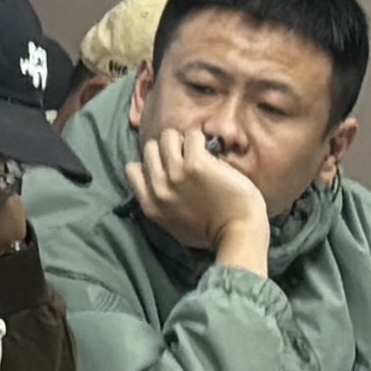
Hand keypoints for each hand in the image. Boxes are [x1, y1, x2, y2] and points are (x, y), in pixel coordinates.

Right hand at [129, 125, 270, 271]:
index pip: (133, 169)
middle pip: (150, 149)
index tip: (167, 167)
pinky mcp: (196, 164)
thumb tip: (161, 186)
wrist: (238, 234)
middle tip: (185, 157)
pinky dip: (201, 140)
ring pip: (169, 136)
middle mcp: (159, 188)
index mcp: (151, 205)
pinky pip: (193, 136)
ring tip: (198, 152)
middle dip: (167, 149)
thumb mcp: (173, 225)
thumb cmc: (212, 233)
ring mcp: (176, 174)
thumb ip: (162, 205)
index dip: (151, 164)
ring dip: (184, 140)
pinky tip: (211, 153)